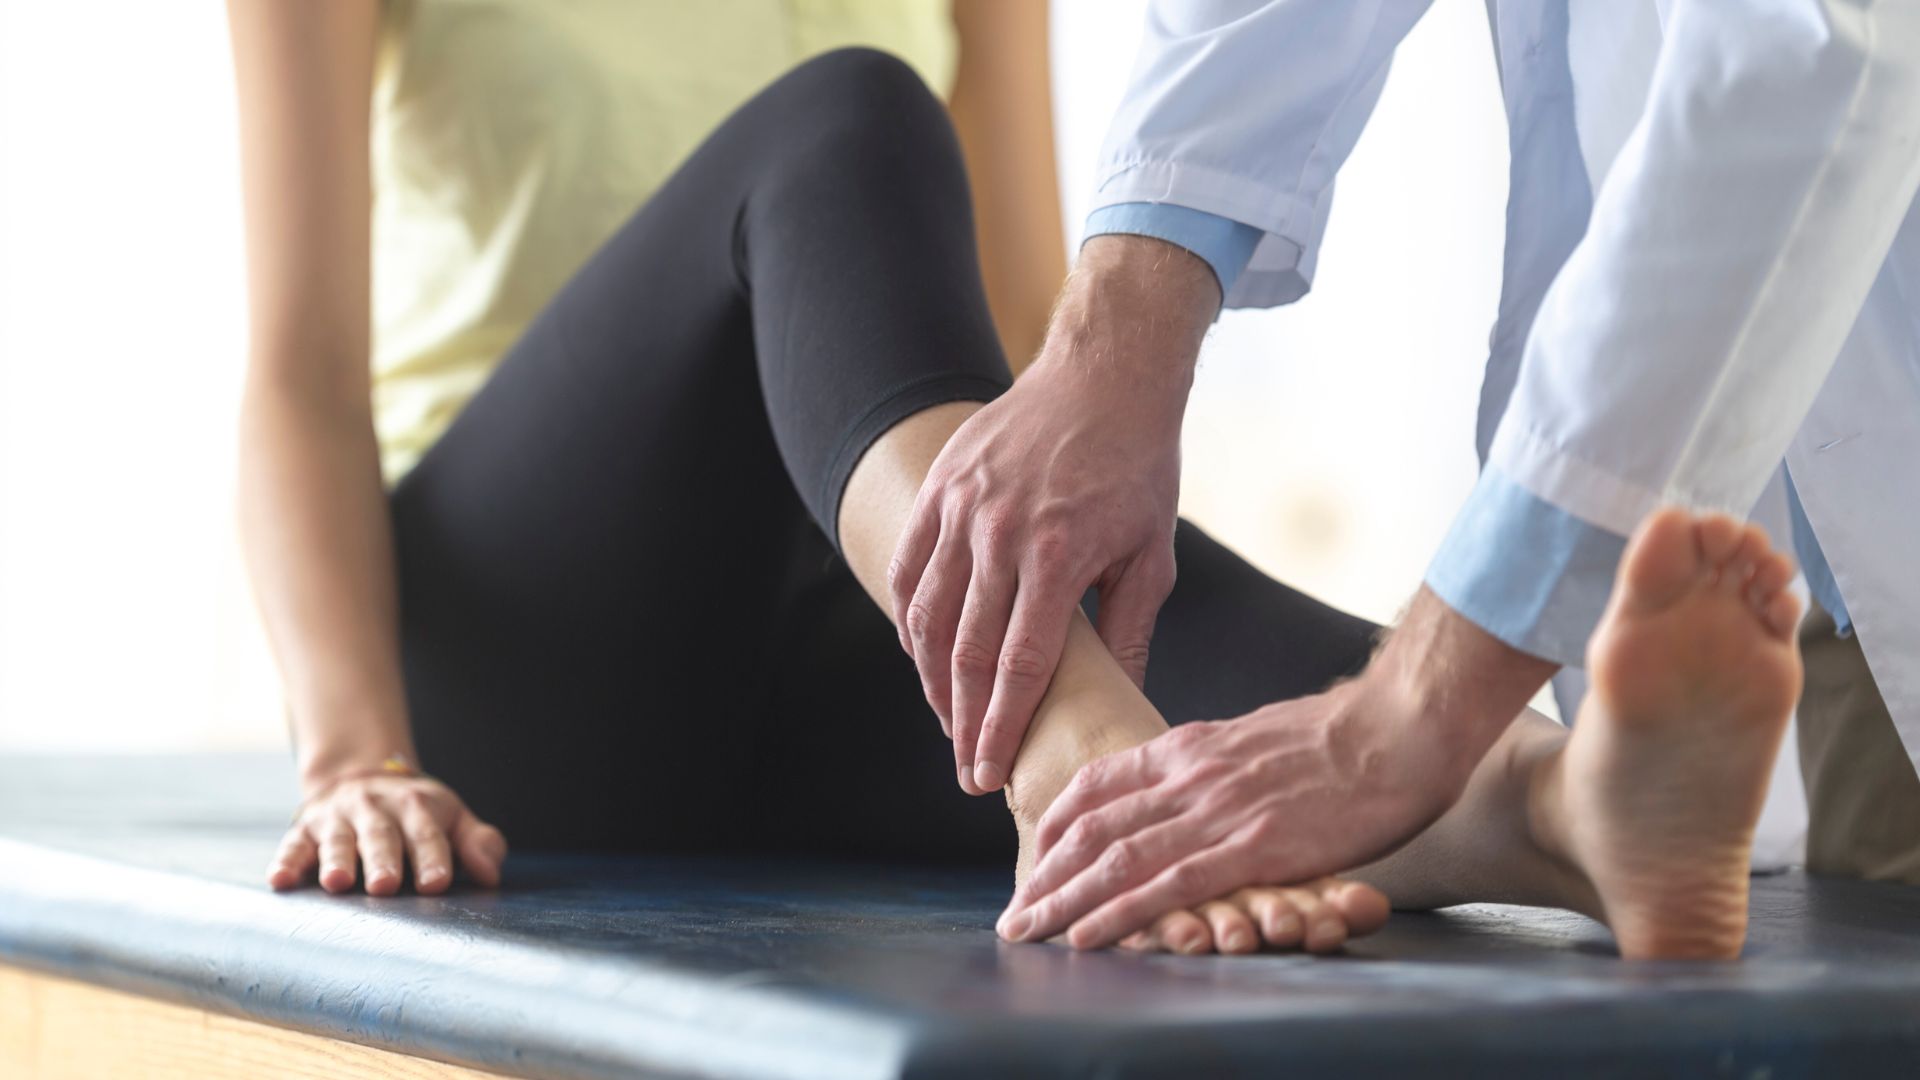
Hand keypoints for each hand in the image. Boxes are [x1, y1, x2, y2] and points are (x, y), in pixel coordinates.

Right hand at [268, 769, 506, 895]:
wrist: (361, 778)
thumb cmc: (417, 815)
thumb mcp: (453, 819)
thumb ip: (477, 844)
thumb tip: (491, 875)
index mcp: (417, 805)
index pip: (427, 833)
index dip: (432, 857)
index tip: (436, 883)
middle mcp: (375, 808)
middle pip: (381, 835)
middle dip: (383, 860)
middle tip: (385, 886)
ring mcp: (337, 818)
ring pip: (337, 839)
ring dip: (335, 860)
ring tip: (337, 883)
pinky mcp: (305, 830)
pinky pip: (293, 845)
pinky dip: (286, 862)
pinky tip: (280, 881)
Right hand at [888, 235, 1218, 794]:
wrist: (1103, 377)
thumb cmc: (1137, 469)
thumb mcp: (1151, 555)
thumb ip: (1131, 632)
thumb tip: (1124, 703)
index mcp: (1058, 556)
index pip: (1018, 666)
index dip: (1000, 728)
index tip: (991, 775)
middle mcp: (999, 535)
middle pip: (964, 653)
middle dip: (962, 723)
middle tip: (968, 770)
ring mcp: (960, 510)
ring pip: (925, 617)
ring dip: (931, 680)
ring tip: (948, 721)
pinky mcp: (937, 490)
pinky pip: (907, 571)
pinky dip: (909, 621)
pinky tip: (923, 655)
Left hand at [997, 588, 1557, 947]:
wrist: (1401, 725)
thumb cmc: (1348, 734)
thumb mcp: (1261, 736)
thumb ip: (1221, 763)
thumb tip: (1199, 783)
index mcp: (1193, 745)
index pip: (1101, 781)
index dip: (1059, 821)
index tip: (1035, 851)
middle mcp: (1190, 775)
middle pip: (1093, 826)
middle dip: (1044, 873)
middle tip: (1013, 912)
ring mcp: (1217, 811)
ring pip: (1115, 858)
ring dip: (1063, 900)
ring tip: (1027, 931)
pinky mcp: (1251, 847)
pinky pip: (1167, 885)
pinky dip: (1118, 913)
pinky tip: (1087, 936)